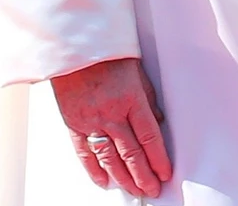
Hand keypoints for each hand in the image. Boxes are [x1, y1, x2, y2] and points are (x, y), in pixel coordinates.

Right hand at [53, 57, 171, 198]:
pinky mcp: (73, 123)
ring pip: (109, 157)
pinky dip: (94, 169)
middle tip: (151, 189)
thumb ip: (148, 98)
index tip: (165, 173)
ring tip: (133, 190)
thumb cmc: (106, 54)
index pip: (149, 137)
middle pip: (131, 153)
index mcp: (131, 100)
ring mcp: (91, 121)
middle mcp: (111, 114)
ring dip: (122, 177)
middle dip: (143, 175)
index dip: (158, 159)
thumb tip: (158, 120)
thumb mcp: (138, 71)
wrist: (72, 46)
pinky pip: (84, 152)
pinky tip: (103, 181)